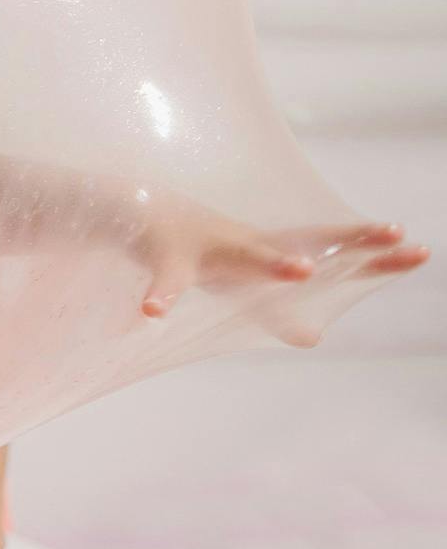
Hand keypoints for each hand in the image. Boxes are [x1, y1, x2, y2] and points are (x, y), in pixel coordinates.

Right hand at [135, 198, 426, 334]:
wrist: (133, 210)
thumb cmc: (195, 250)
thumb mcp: (236, 280)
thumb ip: (275, 310)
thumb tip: (311, 339)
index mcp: (266, 250)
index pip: (328, 248)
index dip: (369, 249)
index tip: (415, 245)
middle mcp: (248, 243)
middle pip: (306, 244)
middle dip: (352, 242)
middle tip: (393, 237)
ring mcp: (211, 247)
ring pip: (245, 255)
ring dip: (272, 263)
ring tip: (303, 270)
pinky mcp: (168, 257)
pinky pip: (167, 280)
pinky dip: (161, 295)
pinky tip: (153, 311)